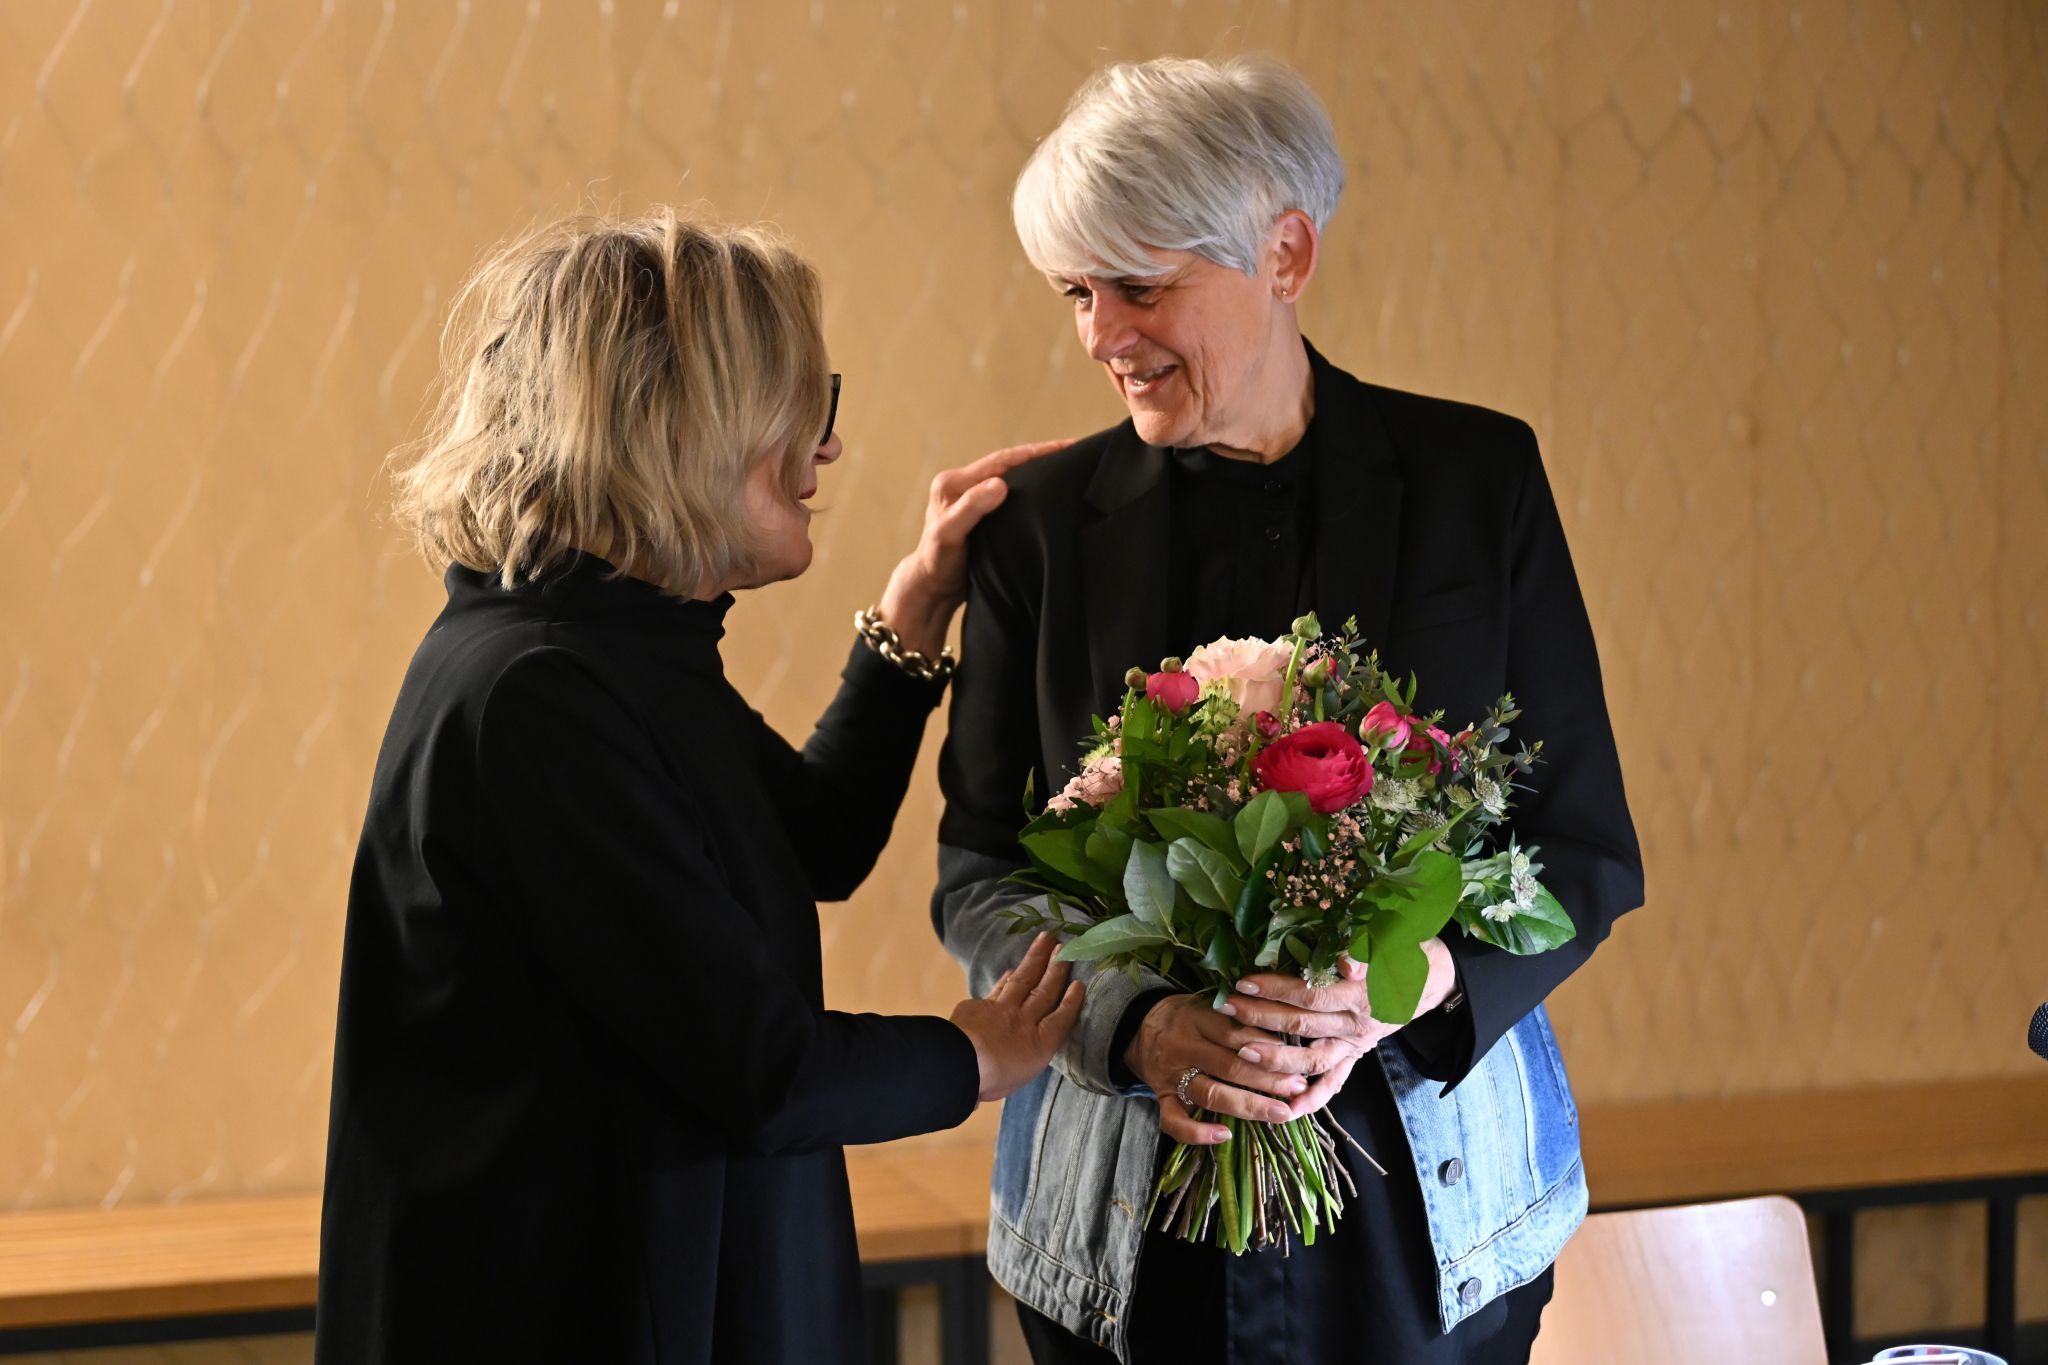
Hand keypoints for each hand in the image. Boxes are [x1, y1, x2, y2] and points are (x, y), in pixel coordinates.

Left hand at [875, 439, 1069, 655]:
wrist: (932, 588)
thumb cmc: (937, 563)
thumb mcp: (950, 534)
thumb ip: (971, 508)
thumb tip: (1000, 484)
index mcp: (953, 483)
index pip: (1002, 461)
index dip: (1035, 453)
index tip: (1066, 448)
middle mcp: (961, 485)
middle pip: (1008, 465)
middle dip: (1040, 457)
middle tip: (1075, 454)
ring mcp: (971, 499)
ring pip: (1010, 479)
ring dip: (1036, 473)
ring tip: (1067, 468)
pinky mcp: (980, 514)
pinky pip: (1010, 496)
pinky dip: (1029, 491)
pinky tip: (1046, 494)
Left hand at [949, 932, 1084, 1101]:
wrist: (960, 1063)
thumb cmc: (991, 1080)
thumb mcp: (1019, 1076)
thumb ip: (1024, 1058)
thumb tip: (1018, 1051)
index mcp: (1039, 1044)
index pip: (1061, 1018)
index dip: (1071, 1001)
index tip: (1079, 983)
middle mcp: (1024, 1021)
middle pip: (1044, 991)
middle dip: (1056, 968)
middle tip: (1065, 945)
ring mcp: (1000, 1008)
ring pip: (1022, 980)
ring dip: (1035, 959)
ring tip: (1044, 941)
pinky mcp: (978, 1005)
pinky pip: (997, 989)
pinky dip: (1005, 979)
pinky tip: (1010, 971)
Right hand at [1124, 994, 1308, 1147]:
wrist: (1141, 1026)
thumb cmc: (1188, 1016)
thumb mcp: (1210, 1004)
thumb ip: (1240, 1018)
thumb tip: (1284, 1041)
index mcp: (1197, 1018)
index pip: (1236, 1034)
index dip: (1268, 1048)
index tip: (1297, 1060)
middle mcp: (1184, 1046)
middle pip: (1230, 1065)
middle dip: (1269, 1079)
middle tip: (1299, 1088)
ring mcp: (1172, 1075)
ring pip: (1211, 1093)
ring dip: (1249, 1105)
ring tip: (1280, 1113)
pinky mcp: (1161, 1097)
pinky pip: (1173, 1120)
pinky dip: (1196, 1133)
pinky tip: (1223, 1135)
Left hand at [1221, 936, 1458, 1118]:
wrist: (1433, 978)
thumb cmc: (1405, 951)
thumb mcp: (1391, 942)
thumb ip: (1366, 952)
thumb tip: (1345, 963)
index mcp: (1362, 994)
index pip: (1312, 995)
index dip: (1277, 990)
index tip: (1245, 983)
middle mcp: (1356, 1024)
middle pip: (1303, 1025)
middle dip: (1261, 1018)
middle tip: (1228, 1010)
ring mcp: (1355, 1044)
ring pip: (1312, 1059)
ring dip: (1277, 1060)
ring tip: (1242, 1054)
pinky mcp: (1356, 1056)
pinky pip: (1334, 1083)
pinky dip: (1312, 1100)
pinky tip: (1286, 1111)